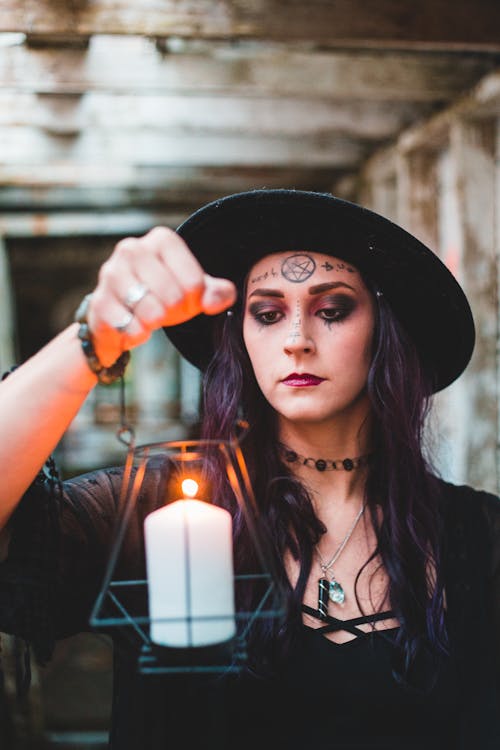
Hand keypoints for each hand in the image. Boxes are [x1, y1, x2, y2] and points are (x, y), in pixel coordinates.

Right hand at [86, 227, 236, 365]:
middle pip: (174, 297)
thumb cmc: (163, 296)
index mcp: (162, 240)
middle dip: (176, 313)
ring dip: (156, 323)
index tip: (186, 298)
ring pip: (152, 312)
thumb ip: (216, 292)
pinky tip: (134, 325)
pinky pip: (131, 327)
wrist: (122, 314)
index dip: (195, 300)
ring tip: (150, 316)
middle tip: (167, 310)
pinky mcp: (99, 300)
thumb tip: (216, 300)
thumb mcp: (195, 291)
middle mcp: (132, 249)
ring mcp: (111, 273)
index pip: (195, 283)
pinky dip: (138, 333)